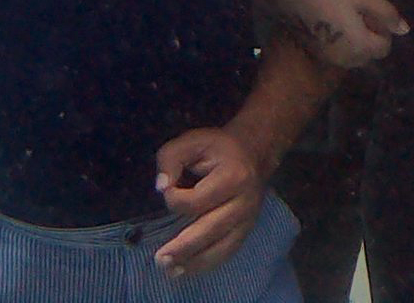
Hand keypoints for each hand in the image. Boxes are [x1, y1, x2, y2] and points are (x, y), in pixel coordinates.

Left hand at [152, 126, 268, 276]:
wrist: (253, 153)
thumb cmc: (216, 148)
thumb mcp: (191, 142)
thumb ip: (171, 160)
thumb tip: (161, 187)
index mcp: (233, 176)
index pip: (197, 199)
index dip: (175, 199)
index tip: (166, 191)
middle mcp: (243, 201)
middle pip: (211, 229)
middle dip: (184, 247)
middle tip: (160, 259)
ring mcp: (247, 218)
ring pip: (221, 247)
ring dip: (195, 261)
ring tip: (170, 270)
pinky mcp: (246, 229)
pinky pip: (227, 252)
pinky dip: (207, 264)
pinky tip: (187, 269)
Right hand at [262, 0, 406, 69]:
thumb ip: (387, 13)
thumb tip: (405, 30)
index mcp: (361, 46)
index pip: (384, 47)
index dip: (383, 29)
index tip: (372, 13)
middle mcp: (347, 59)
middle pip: (370, 55)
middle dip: (371, 38)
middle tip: (360, 14)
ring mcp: (330, 59)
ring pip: (354, 57)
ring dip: (357, 42)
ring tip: (346, 18)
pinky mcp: (317, 55)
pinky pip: (339, 55)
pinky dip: (342, 44)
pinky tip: (332, 23)